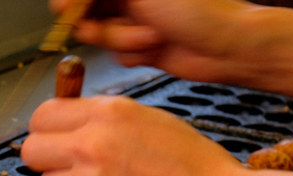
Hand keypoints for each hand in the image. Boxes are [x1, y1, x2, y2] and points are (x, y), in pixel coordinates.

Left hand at [21, 95, 247, 175]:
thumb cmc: (195, 167)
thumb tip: (71, 122)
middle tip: (67, 166)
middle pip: (31, 151)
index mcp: (107, 114)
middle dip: (46, 159)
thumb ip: (106, 120)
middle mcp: (90, 147)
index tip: (55, 137)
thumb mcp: (151, 121)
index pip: (43, 115)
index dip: (47, 128)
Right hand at [50, 0, 251, 82]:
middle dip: (103, 24)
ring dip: (123, 40)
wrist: (226, 46)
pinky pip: (117, 54)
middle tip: (118, 27)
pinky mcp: (140, 46)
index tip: (67, 8)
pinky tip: (155, 49)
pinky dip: (133, 54)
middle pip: (87, 11)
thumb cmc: (197, 9)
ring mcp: (135, 20)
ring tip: (151, 37)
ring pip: (101, 35)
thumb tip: (66, 0)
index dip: (75, 1)